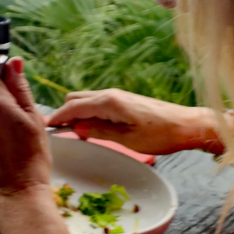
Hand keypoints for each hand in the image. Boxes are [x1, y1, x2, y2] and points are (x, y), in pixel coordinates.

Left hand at [0, 59, 51, 197]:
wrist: (17, 192)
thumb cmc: (31, 156)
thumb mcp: (34, 117)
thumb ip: (20, 86)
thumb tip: (14, 62)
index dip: (1, 76)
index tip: (12, 88)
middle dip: (0, 98)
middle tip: (18, 118)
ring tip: (10, 135)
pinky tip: (0, 144)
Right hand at [46, 89, 222, 155]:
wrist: (188, 125)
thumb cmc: (162, 135)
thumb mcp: (128, 140)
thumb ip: (99, 132)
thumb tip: (77, 128)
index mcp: (109, 102)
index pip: (73, 107)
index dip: (57, 117)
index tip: (45, 127)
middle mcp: (110, 94)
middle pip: (75, 99)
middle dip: (65, 114)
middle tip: (61, 133)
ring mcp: (117, 95)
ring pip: (85, 100)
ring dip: (77, 113)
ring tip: (77, 133)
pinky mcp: (123, 100)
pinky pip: (97, 103)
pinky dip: (88, 113)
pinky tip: (93, 128)